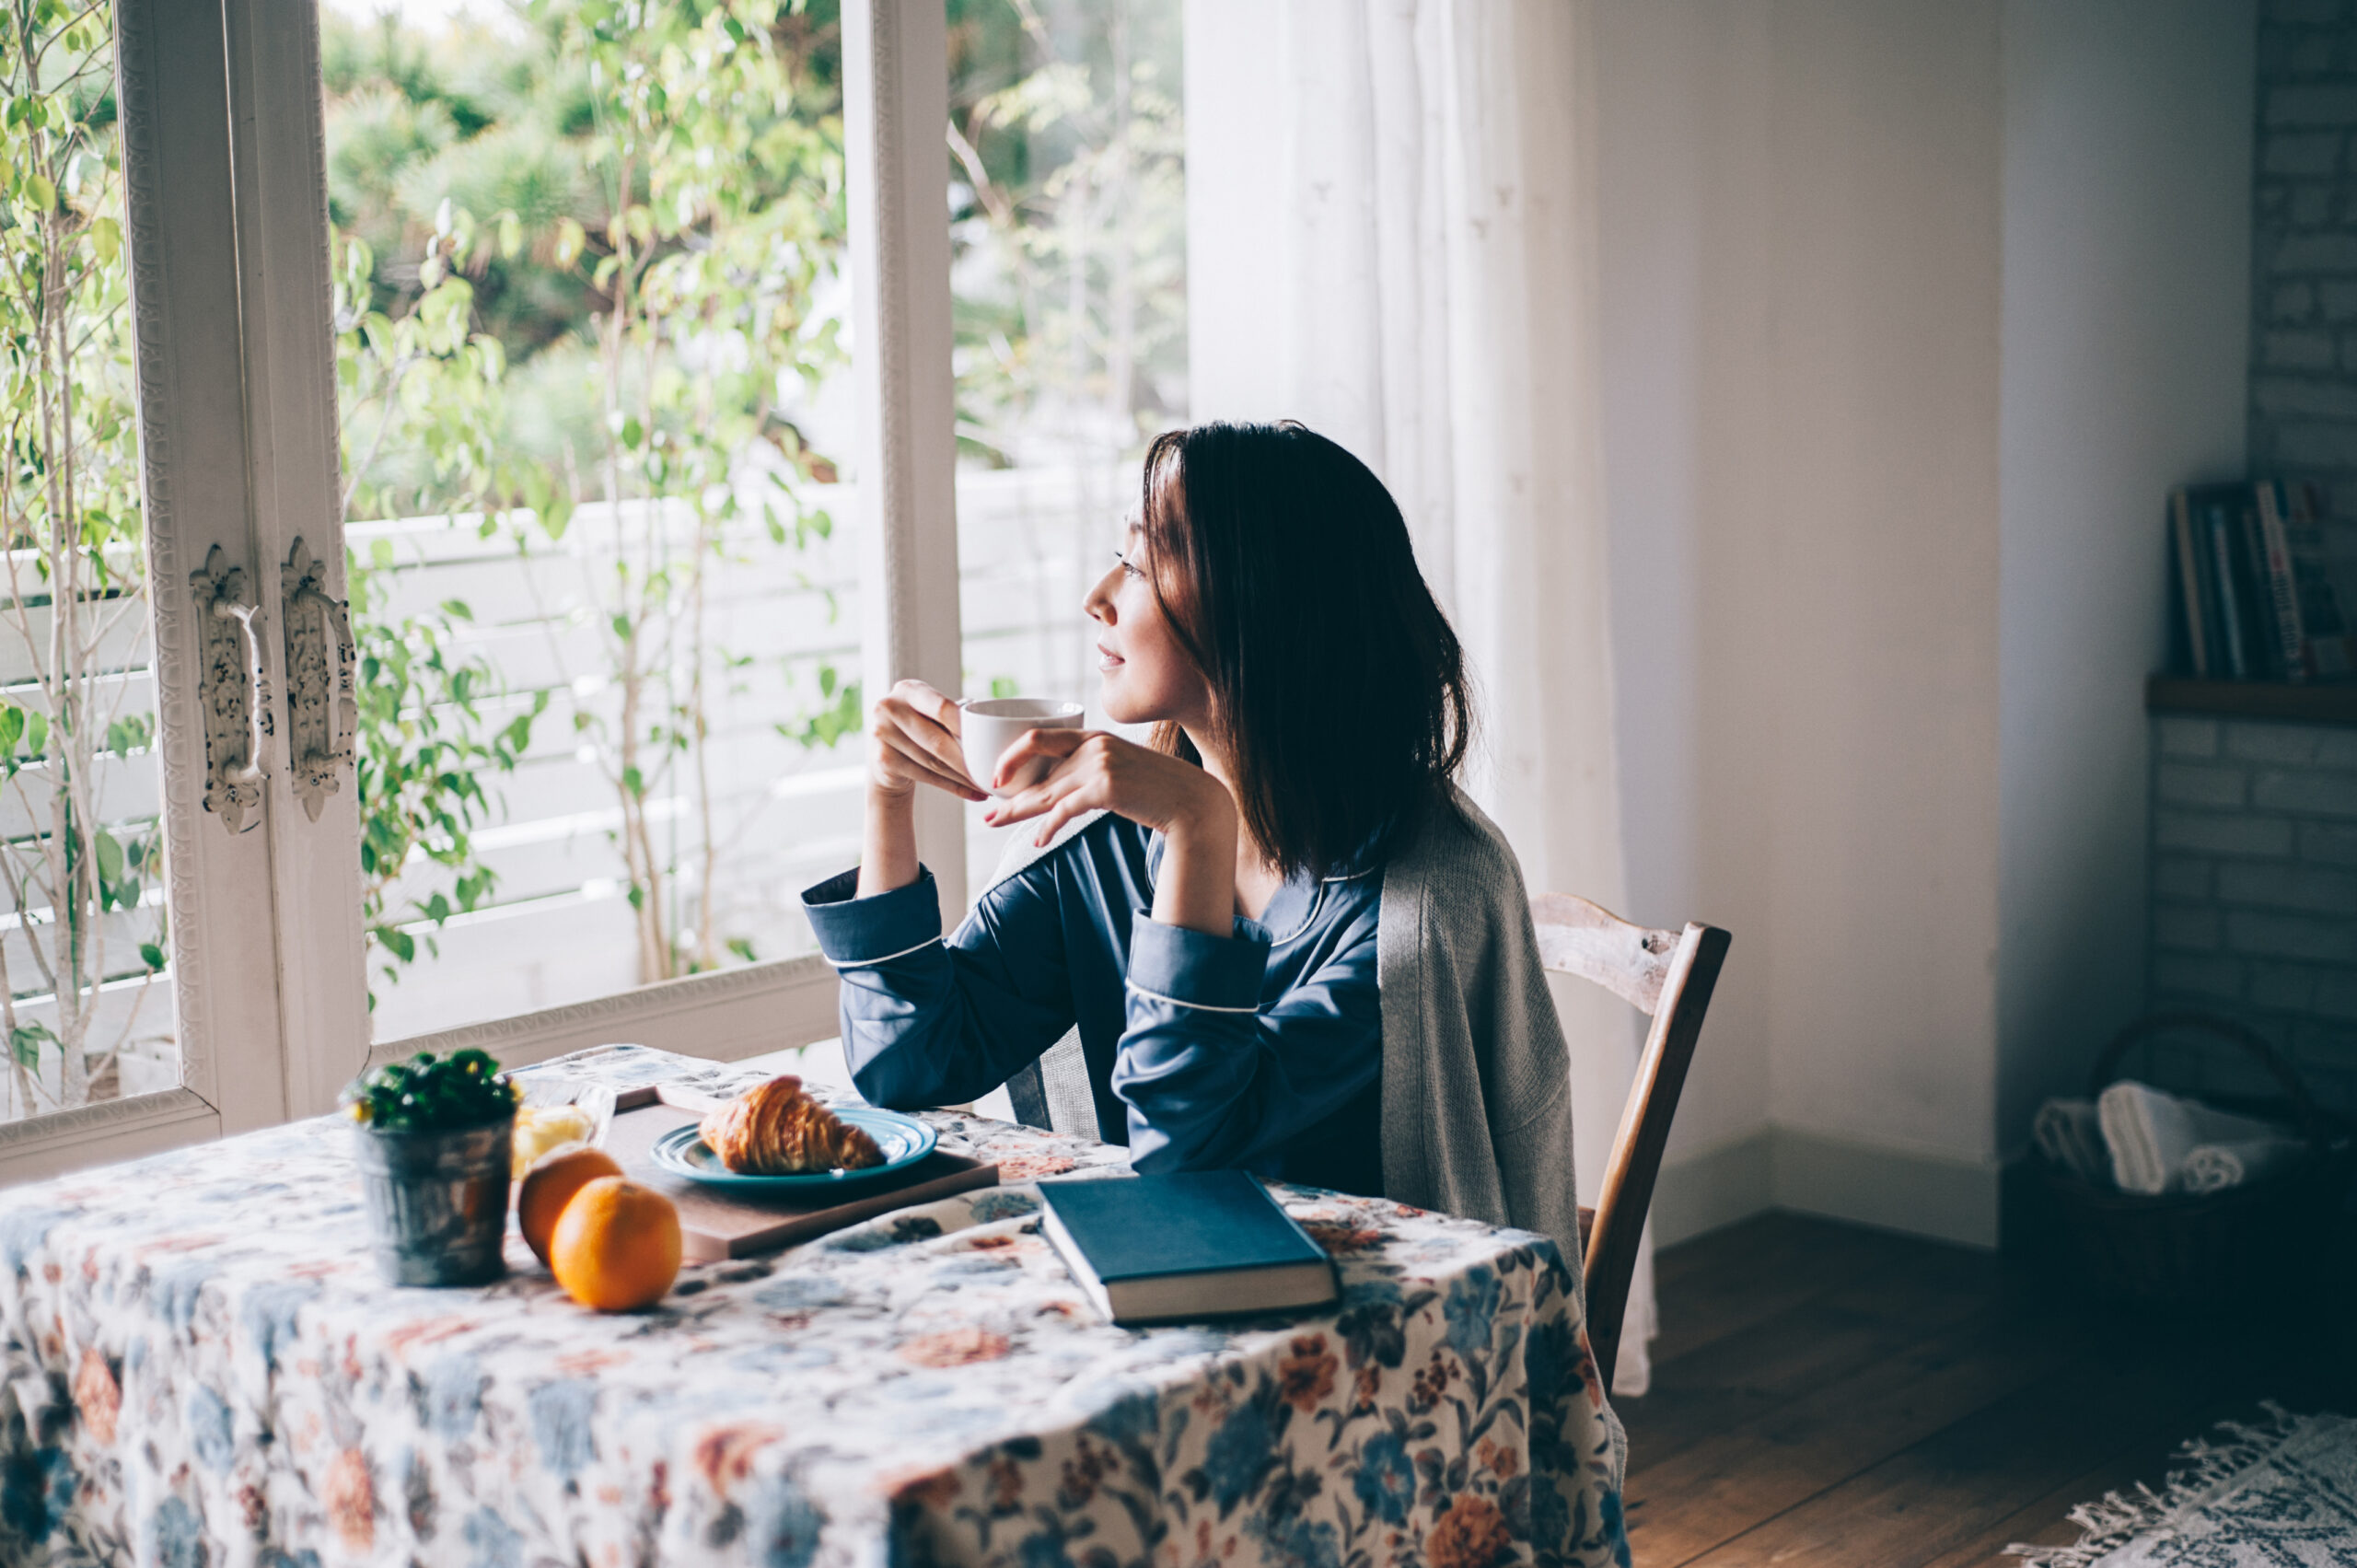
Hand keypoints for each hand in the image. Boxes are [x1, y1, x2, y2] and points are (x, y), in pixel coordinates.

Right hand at [865, 680, 986, 802]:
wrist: (884, 752)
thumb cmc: (919, 729)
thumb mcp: (930, 713)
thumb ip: (953, 715)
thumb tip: (990, 729)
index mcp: (908, 689)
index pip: (941, 707)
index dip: (965, 726)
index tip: (987, 742)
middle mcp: (889, 708)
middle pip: (938, 740)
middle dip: (968, 760)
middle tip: (992, 771)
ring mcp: (882, 735)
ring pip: (934, 762)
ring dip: (964, 777)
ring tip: (986, 785)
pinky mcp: (883, 760)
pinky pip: (927, 776)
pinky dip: (954, 787)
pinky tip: (973, 793)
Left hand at [984, 729, 1230, 846]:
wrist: (1191, 801)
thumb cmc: (1156, 790)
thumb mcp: (1120, 769)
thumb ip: (1090, 772)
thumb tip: (1060, 792)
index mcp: (1094, 737)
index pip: (1040, 737)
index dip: (1013, 756)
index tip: (998, 778)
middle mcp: (1093, 746)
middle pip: (1037, 770)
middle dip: (1009, 794)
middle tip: (988, 812)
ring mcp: (1099, 765)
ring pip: (1046, 792)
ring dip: (1018, 813)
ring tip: (996, 824)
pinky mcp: (1106, 788)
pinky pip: (1065, 810)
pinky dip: (1048, 827)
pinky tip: (1039, 840)